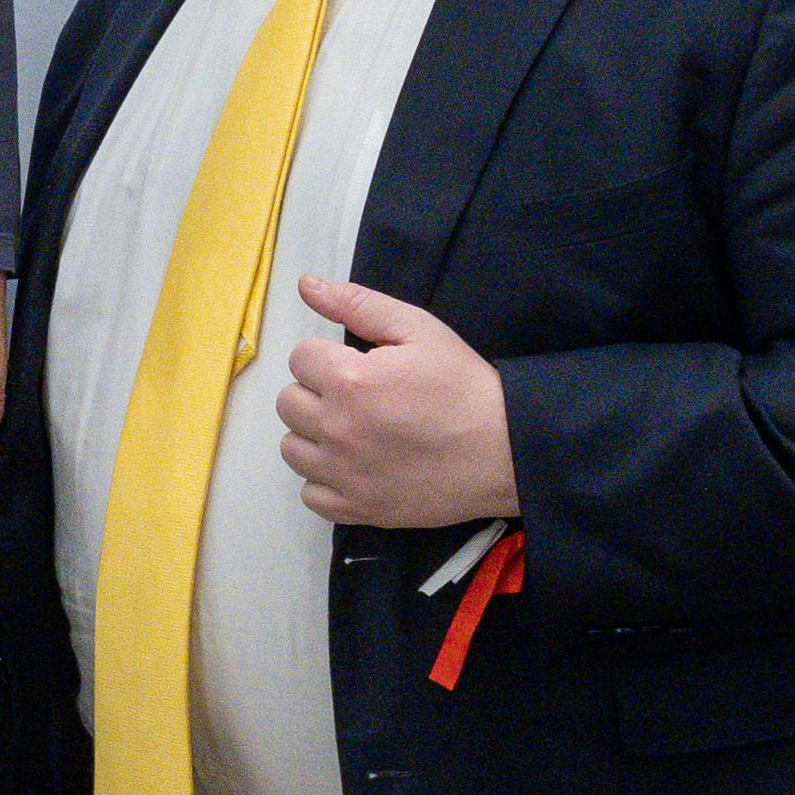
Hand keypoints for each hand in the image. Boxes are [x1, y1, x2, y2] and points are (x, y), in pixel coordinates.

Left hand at [275, 276, 519, 529]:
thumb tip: (307, 285)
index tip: (358, 365)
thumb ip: (358, 305)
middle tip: (357, 396)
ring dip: (313, 436)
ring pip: (292, 448)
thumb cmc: (463, 386)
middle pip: (288, 402)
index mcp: (348, 381)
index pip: (299, 358)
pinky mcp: (357, 509)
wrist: (506, 450)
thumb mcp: (418, 329)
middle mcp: (336, 429)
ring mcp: (344, 474)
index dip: (328, 356)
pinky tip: (354, 466)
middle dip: (317, 392)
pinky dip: (326, 480)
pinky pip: (311, 494)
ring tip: (353, 430)